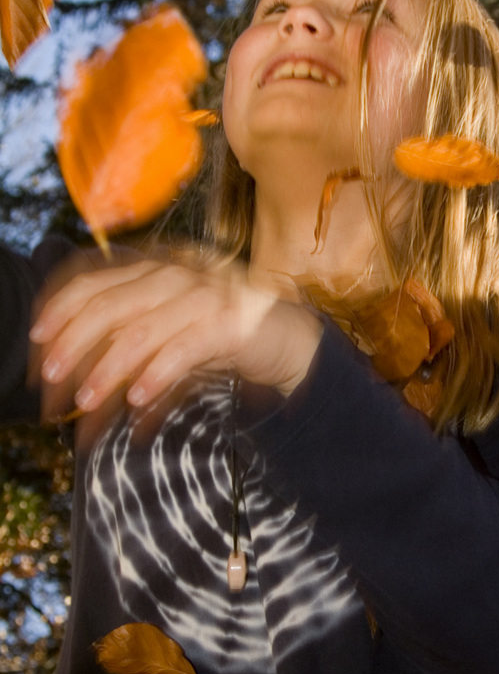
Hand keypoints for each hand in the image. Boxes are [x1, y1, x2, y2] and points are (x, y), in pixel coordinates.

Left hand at [29, 258, 322, 416]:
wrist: (287, 339)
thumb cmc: (217, 340)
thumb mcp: (164, 337)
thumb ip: (123, 348)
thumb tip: (73, 386)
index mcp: (151, 271)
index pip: (90, 281)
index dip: (57, 310)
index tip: (35, 342)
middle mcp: (173, 276)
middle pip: (105, 306)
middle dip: (71, 344)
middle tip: (50, 380)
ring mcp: (202, 296)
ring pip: (139, 330)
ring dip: (107, 369)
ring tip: (87, 402)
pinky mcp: (229, 324)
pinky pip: (182, 350)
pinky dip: (156, 376)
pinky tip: (138, 400)